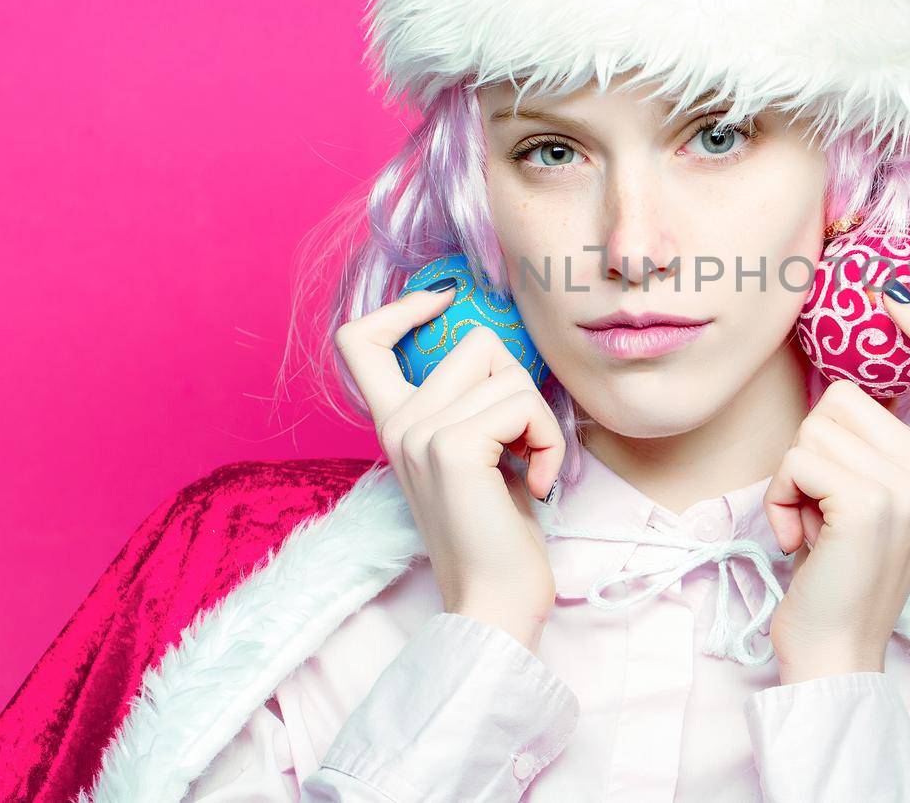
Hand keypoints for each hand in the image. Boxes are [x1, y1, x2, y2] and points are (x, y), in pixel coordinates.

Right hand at [333, 285, 567, 651]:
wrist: (495, 604)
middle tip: (522, 443)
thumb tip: (503, 348)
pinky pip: (523, 405)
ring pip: (508, 371)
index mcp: (394, 422)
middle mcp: (397, 423)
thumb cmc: (499, 533)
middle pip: (475, 340)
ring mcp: (419, 433)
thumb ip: (471, 403)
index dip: (401, 307)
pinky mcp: (452, 448)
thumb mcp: (476, 454)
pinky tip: (539, 483)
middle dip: (520, 383)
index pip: (359, 339)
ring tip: (530, 466)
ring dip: (539, 419)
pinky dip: (549, 441)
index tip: (445, 304)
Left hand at [763, 279, 909, 683]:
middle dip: (815, 443)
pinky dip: (781, 495)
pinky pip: (798, 457)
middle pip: (850, 394)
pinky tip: (800, 538)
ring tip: (815, 522)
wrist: (837, 649)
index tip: (892, 300)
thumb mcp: (877, 494)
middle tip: (826, 504)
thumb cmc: (841, 568)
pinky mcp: (869, 501)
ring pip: (817, 423)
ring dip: (794, 472)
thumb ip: (881, 441)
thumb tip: (850, 379)